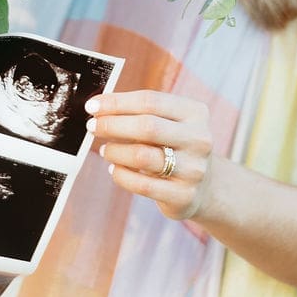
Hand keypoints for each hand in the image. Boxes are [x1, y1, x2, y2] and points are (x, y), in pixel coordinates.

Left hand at [85, 89, 214, 220]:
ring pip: (142, 156)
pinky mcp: (183, 195)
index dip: (117, 102)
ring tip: (105, 149)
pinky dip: (120, 175)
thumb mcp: (168, 124)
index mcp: (195, 113)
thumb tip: (99, 107)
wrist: (204, 186)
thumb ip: (140, 112)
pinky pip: (141, 184)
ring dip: (114, 151)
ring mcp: (193, 169)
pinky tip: (114, 169)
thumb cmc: (174, 146)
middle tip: (92, 126)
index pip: (150, 101)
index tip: (92, 105)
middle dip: (112, 125)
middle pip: (146, 126)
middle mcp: (199, 139)